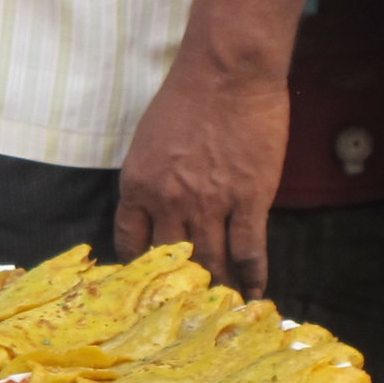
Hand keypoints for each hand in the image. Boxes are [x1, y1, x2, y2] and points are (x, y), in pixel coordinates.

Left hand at [113, 63, 285, 296]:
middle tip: (185, 307)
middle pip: (170, 259)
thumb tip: (157, 205)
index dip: (138, 266)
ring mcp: (210, 205)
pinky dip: (251, 276)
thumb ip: (150, 177)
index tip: (146, 280)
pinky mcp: (249, 201)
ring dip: (216, 287)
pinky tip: (254, 295)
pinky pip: (249, 250)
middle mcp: (169, 202)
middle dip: (176, 287)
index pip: (129, 241)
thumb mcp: (148, 141)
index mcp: (137, 186)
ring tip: (220, 308)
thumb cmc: (186, 97)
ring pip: (210, 261)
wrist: (228, 74)